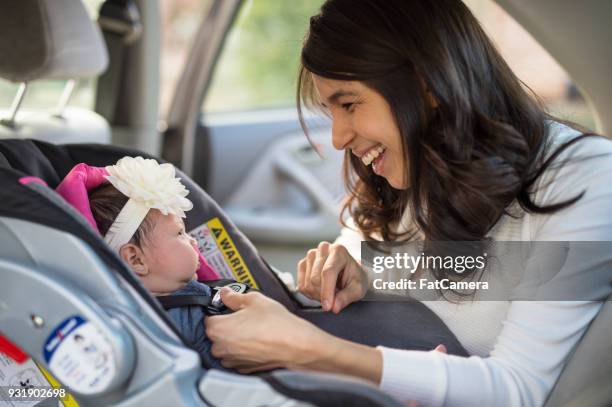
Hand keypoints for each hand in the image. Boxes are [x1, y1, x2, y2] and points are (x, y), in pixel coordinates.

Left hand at [205, 288, 327, 372]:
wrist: (296, 346)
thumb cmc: (275, 323)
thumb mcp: (254, 300)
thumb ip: (234, 296)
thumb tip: (224, 293)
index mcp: (218, 329)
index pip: (207, 317)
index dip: (217, 310)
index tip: (227, 307)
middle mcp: (220, 348)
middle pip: (214, 333)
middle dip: (226, 325)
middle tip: (243, 317)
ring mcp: (231, 361)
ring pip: (225, 346)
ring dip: (233, 339)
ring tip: (253, 329)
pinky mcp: (243, 369)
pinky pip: (236, 356)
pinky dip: (243, 350)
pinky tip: (257, 341)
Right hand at [297, 242, 367, 312]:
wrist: (349, 271)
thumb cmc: (355, 278)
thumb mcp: (358, 289)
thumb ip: (347, 297)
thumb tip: (334, 307)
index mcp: (339, 251)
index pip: (328, 272)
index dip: (327, 291)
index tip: (328, 307)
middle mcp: (323, 249)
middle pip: (315, 279)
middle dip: (324, 294)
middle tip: (335, 298)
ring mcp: (311, 255)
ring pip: (307, 283)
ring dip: (317, 295)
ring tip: (330, 292)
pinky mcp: (303, 263)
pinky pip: (301, 286)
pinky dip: (310, 294)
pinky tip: (321, 290)